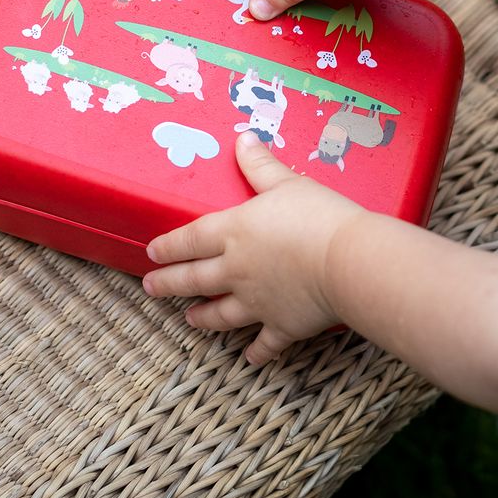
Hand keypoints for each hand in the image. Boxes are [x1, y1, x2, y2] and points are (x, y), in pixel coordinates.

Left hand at [143, 132, 364, 364]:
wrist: (347, 262)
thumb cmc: (317, 216)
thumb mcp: (287, 183)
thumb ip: (261, 165)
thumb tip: (243, 139)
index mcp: (234, 232)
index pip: (190, 239)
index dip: (169, 246)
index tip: (151, 253)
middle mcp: (236, 270)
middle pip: (194, 278)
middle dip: (169, 283)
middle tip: (150, 287)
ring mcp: (256, 302)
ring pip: (220, 314)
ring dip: (203, 317)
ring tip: (189, 319)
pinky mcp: (282, 325)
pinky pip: (264, 343)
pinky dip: (256, 351)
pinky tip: (249, 358)